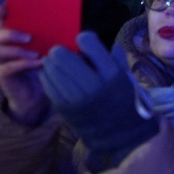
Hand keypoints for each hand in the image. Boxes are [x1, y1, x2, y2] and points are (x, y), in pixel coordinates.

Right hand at [0, 10, 48, 124]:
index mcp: (14, 36)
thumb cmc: (45, 67)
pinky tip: (38, 64)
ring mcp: (0, 62)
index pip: (2, 21)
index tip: (7, 7)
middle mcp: (3, 47)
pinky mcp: (2, 76)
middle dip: (10, 33)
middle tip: (29, 36)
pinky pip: (8, 68)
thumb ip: (58, 39)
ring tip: (36, 53)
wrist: (38, 95)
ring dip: (18, 50)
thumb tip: (80, 31)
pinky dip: (23, 64)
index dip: (1, 13)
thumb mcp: (52, 50)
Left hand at [39, 33, 156, 168]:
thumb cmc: (124, 102)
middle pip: (63, 56)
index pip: (89, 43)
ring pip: (52, 69)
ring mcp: (77, 97)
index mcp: (111, 73)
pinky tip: (49, 74)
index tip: (84, 43)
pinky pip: (48, 85)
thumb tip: (110, 44)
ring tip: (54, 63)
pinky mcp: (65, 107)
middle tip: (61, 52)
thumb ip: (118, 60)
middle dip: (60, 51)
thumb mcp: (127, 78)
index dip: (84, 39)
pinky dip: (46, 76)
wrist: (119, 134)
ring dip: (51, 63)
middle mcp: (93, 84)